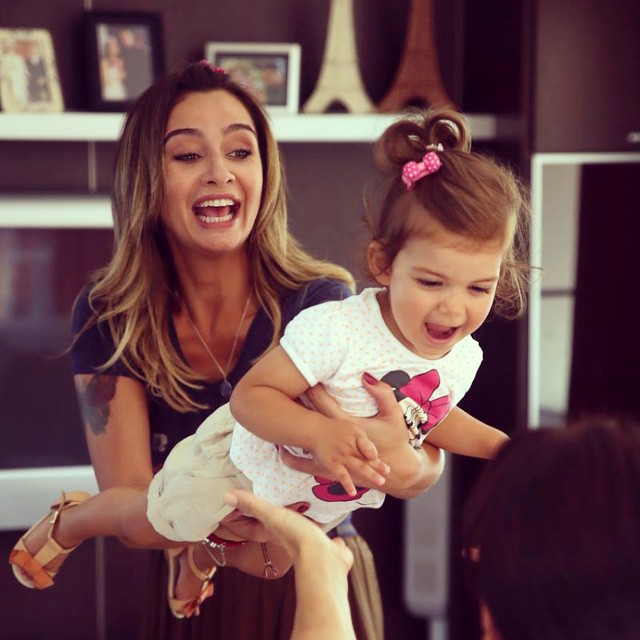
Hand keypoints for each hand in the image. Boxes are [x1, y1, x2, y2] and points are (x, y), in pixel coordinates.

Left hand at [224, 489, 352, 571]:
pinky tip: (338, 537)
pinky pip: (333, 545)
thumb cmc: (295, 537)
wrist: (323, 561)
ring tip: (320, 519)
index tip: (273, 499)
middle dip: (297, 519)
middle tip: (299, 507)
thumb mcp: (271, 515)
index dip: (271, 510)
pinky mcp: (332, 552)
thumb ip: (252, 504)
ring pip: (315, 537)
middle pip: (294, 527)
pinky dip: (335, 542)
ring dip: (317, 530)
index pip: (272, 519)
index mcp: (281, 530)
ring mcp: (316, 548)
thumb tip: (226, 495)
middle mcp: (297, 540)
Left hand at [285, 375, 444, 497]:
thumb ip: (383, 394)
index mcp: (350, 426)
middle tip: (278, 393)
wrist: (399, 470)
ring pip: (304, 446)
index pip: (326, 405)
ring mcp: (333, 457)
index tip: (301, 379)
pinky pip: (308, 463)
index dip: (314, 392)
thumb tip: (367, 376)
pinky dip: (293, 457)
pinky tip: (279, 450)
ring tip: (269, 424)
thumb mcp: (394, 416)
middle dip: (296, 407)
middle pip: (310, 421)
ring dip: (288, 435)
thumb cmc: (397, 442)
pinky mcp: (332, 468)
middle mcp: (337, 442)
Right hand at [308, 419, 388, 496]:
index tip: (385, 463)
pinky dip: (347, 484)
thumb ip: (363, 440)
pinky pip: (342, 476)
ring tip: (381, 481)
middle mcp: (350, 446)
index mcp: (356, 436)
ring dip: (371, 474)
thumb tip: (374, 455)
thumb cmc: (334, 429)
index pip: (369, 446)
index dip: (375, 454)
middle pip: (367, 457)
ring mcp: (342, 456)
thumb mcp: (351, 428)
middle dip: (379, 465)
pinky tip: (352, 493)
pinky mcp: (333, 464)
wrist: (314, 430)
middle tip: (388, 472)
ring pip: (359, 466)